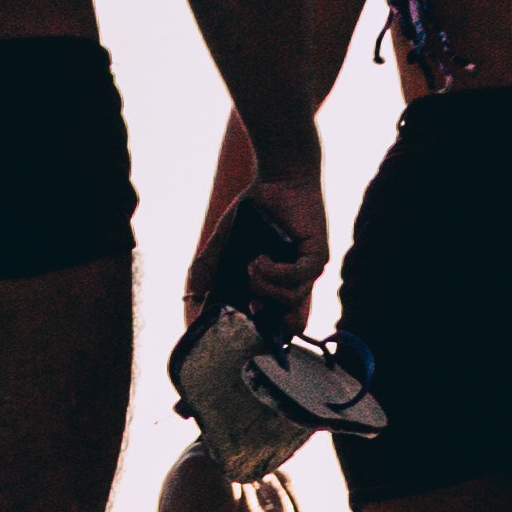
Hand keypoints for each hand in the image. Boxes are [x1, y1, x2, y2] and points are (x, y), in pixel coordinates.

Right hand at [200, 173, 330, 333]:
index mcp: (276, 284)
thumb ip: (209, 266)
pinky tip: (259, 259)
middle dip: (267, 322)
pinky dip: (274, 273)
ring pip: (290, 299)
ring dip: (264, 287)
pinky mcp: (317, 255)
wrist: (278, 180)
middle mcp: (295, 281)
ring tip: (250, 266)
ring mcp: (308, 270)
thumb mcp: (225, 242)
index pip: (276, 321)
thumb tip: (194, 291)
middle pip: (291, 322)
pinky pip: (297, 278)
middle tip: (249, 310)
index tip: (238, 327)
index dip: (261, 331)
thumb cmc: (255, 209)